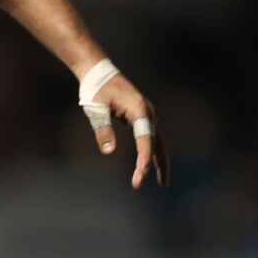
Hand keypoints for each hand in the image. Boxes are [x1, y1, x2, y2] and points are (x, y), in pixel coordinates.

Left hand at [84, 73, 168, 189]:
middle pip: (155, 143)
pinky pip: (149, 138)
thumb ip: (103, 129)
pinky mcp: (141, 117)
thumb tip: (109, 151)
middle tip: (148, 184)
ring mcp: (146, 115)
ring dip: (157, 161)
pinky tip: (148, 165)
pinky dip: (151, 152)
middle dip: (152, 164)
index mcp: (139, 109)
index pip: (145, 138)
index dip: (144, 157)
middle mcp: (147, 112)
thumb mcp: (95, 109)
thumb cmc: (96, 89)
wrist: (98, 72)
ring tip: (162, 183)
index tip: (141, 173)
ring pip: (156, 142)